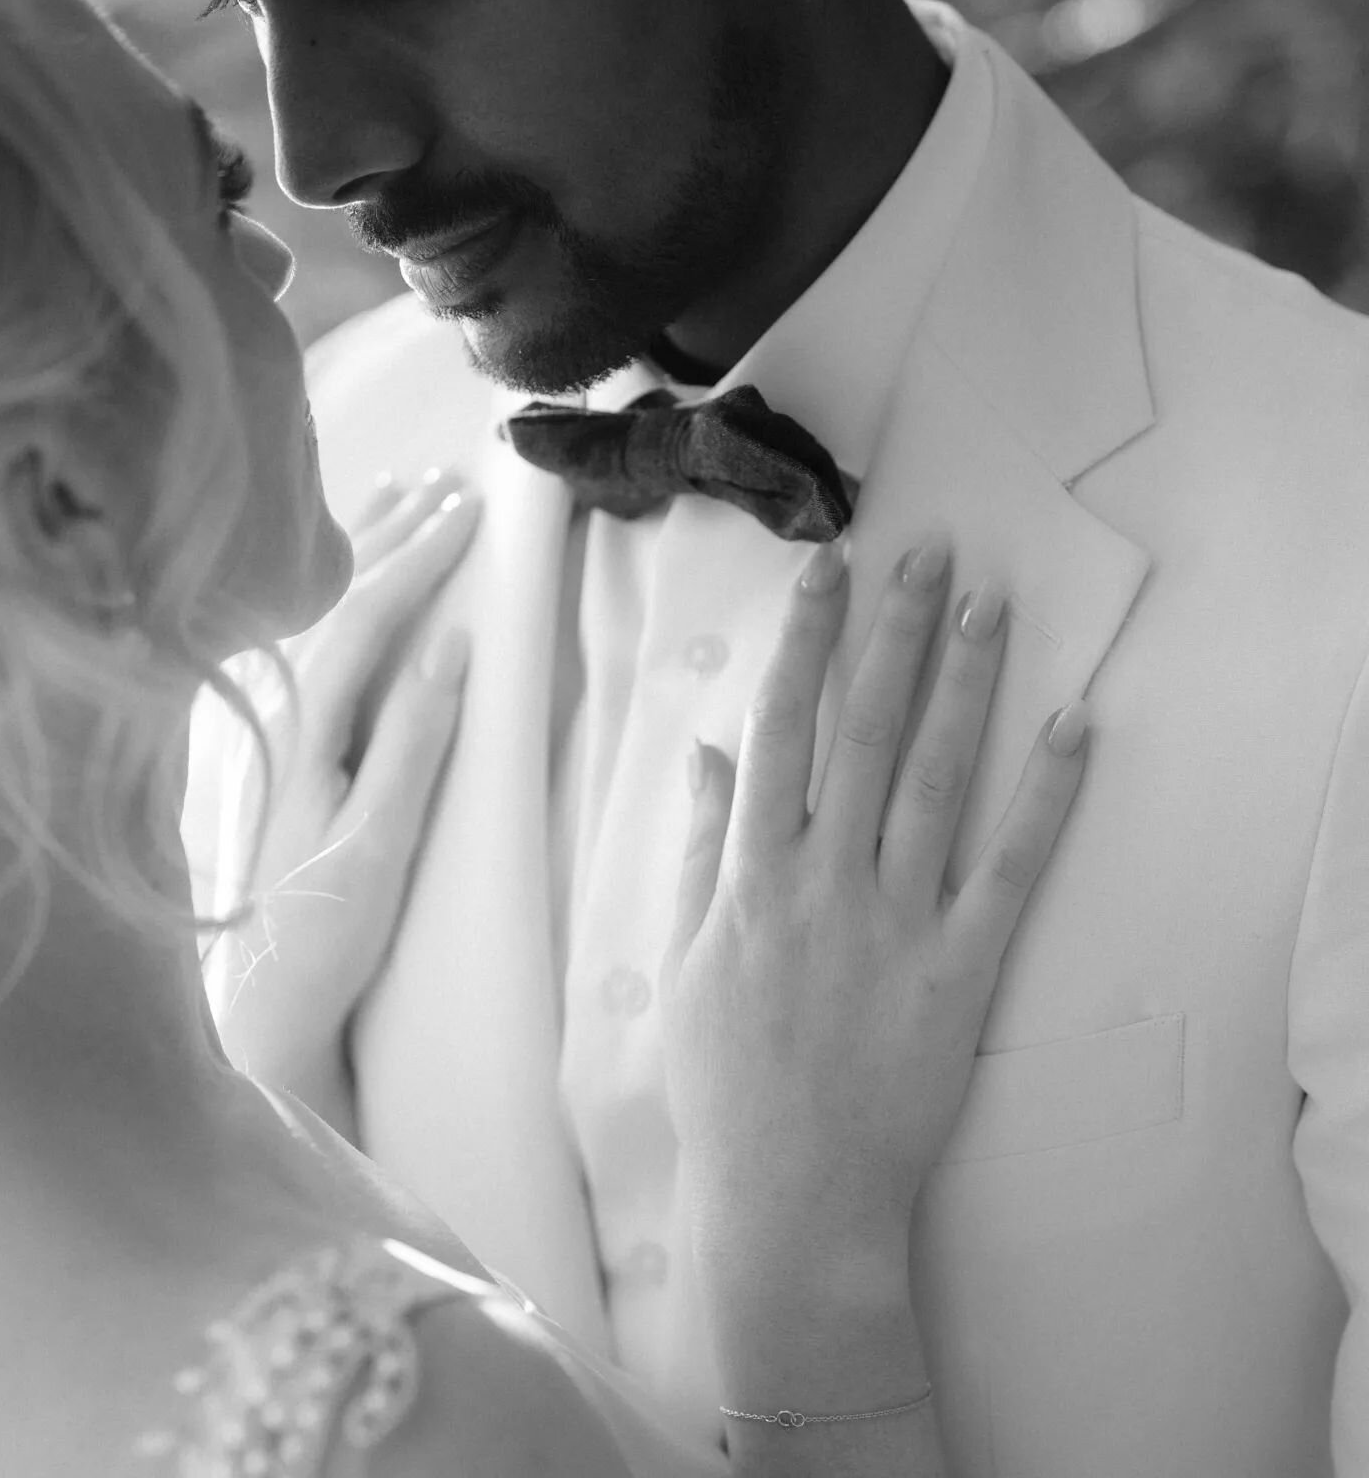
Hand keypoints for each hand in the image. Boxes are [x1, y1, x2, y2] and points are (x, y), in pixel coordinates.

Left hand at [208, 471, 478, 1093]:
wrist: (257, 1010)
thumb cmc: (324, 934)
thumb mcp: (380, 844)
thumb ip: (413, 742)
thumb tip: (453, 643)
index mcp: (305, 728)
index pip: (367, 615)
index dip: (421, 558)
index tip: (471, 511)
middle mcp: (276, 715)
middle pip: (335, 598)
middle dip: (394, 534)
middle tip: (450, 483)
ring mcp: (271, 730)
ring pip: (314, 612)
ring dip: (361, 551)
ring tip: (400, 496)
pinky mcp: (275, 751)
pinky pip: (305, 640)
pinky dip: (334, 594)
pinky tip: (346, 583)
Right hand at [661, 538, 1086, 1317]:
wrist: (789, 1196)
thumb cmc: (724, 1081)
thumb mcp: (680, 959)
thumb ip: (697, 849)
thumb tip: (711, 753)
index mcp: (747, 874)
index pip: (780, 729)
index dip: (805, 641)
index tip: (828, 570)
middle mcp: (821, 879)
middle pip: (861, 730)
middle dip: (892, 633)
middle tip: (924, 553)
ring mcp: (894, 920)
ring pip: (933, 777)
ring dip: (963, 684)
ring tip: (988, 605)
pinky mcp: (959, 967)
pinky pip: (1009, 867)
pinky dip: (1043, 794)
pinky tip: (1070, 726)